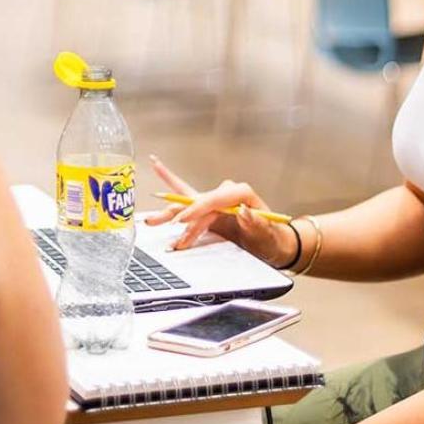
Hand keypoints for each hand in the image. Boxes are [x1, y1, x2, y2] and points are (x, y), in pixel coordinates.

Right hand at [146, 155, 296, 266]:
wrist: (274, 244)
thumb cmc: (272, 237)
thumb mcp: (268, 233)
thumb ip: (256, 223)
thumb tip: (244, 211)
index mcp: (240, 193)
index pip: (213, 199)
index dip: (196, 210)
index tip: (182, 222)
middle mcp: (226, 193)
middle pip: (196, 199)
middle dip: (177, 212)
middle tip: (159, 223)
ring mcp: (216, 202)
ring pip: (188, 204)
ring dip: (169, 214)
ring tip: (149, 221)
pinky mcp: (210, 212)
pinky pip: (188, 205)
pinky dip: (173, 206)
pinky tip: (156, 179)